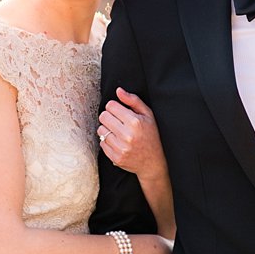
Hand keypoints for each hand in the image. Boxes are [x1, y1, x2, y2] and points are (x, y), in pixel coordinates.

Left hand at [100, 88, 174, 239]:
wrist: (154, 162)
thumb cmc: (152, 135)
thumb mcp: (148, 115)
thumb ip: (133, 101)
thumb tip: (118, 91)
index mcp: (135, 122)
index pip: (110, 106)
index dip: (114, 107)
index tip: (120, 111)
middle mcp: (127, 135)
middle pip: (103, 116)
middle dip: (109, 117)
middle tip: (118, 121)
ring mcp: (121, 147)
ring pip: (100, 130)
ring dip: (107, 129)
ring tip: (118, 132)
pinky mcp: (115, 157)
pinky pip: (102, 143)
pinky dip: (107, 141)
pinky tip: (118, 142)